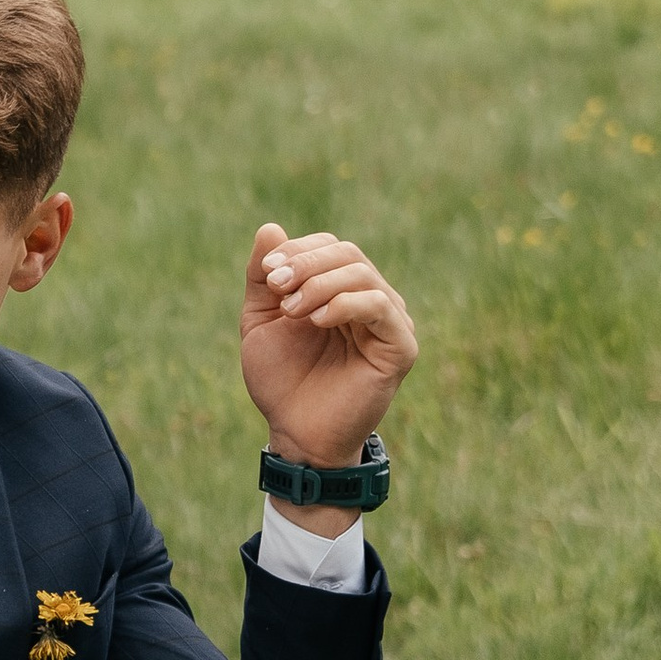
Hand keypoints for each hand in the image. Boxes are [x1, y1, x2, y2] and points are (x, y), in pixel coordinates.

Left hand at [240, 224, 417, 518]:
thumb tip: (270, 227)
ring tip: (292, 311)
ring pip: (363, 274)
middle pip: (347, 253)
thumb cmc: (282, 380)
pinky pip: (379, 306)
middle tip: (276, 288)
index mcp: (342, 290)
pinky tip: (316, 320)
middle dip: (305, 264)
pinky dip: (344, 303)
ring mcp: (390, 321)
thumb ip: (263, 277)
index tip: (266, 273)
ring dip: (320, 284)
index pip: (330, 246)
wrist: (296, 432)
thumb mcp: (261, 320)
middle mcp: (371, 300)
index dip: (297, 251)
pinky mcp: (400, 346)